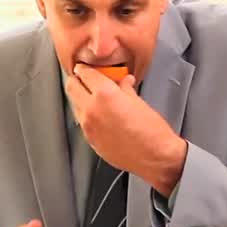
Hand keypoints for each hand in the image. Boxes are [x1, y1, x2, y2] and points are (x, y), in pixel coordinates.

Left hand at [64, 65, 187, 195]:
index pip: (85, 73)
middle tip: (86, 80)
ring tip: (94, 98)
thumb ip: (125, 88)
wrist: (155, 158)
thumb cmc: (152, 132)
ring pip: (74, 104)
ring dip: (80, 98)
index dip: (85, 68)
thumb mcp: (139, 102)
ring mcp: (88, 127)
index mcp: (105, 95)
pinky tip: (99, 115)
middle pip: (71, 87)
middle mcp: (91, 110)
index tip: (86, 68)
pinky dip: (86, 114)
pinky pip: (81, 122)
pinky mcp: (90, 140)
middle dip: (77, 80)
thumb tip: (123, 82)